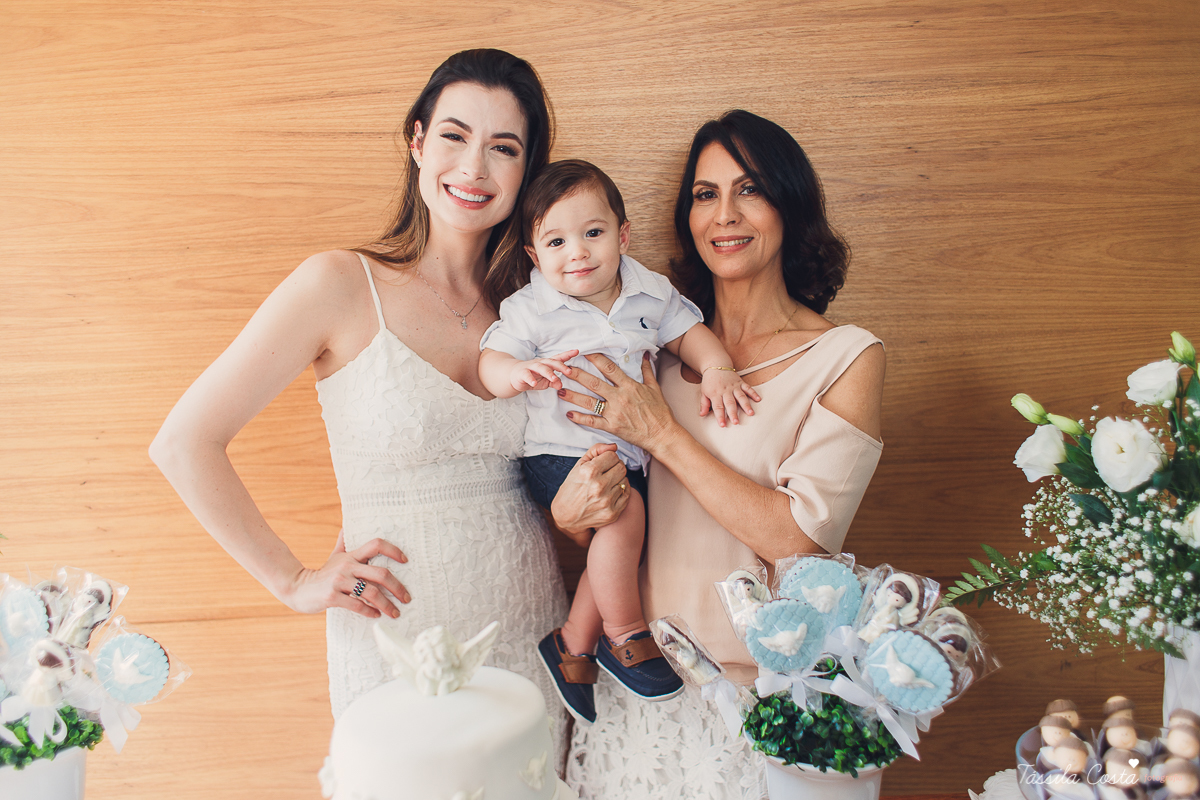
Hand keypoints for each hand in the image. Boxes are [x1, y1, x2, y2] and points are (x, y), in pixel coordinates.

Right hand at [284, 531, 410, 618]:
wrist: (297, 588)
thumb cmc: (322, 574)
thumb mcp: (334, 556)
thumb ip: (343, 543)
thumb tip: (347, 527)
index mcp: (351, 556)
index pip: (376, 544)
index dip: (393, 550)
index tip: (405, 560)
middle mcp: (347, 566)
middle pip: (381, 573)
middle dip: (397, 587)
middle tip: (406, 598)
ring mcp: (340, 581)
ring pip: (371, 592)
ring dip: (387, 604)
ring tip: (395, 613)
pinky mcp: (332, 597)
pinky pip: (357, 605)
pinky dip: (370, 612)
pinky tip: (376, 615)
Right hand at [510, 349, 578, 392]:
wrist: (514, 376)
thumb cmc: (533, 377)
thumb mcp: (546, 381)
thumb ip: (554, 382)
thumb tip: (561, 385)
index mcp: (548, 364)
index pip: (559, 358)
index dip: (567, 354)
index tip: (577, 351)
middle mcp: (540, 363)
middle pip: (551, 362)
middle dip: (561, 366)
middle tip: (569, 371)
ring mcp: (530, 367)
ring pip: (540, 368)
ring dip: (548, 373)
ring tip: (554, 378)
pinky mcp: (521, 373)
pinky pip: (526, 375)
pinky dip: (530, 379)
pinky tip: (533, 383)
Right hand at [549, 442, 629, 544]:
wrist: (566, 516)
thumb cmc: (571, 488)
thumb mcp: (579, 465)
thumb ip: (596, 450)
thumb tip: (614, 446)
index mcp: (589, 472)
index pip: (613, 456)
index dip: (608, 458)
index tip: (602, 463)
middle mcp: (599, 487)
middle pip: (621, 467)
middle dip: (615, 467)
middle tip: (606, 472)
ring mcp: (607, 501)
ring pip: (625, 481)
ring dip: (617, 480)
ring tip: (606, 484)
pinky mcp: (612, 513)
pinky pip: (627, 495)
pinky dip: (621, 492)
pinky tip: (610, 492)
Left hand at [557, 352, 678, 452]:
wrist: (662, 434)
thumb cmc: (660, 412)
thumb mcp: (655, 388)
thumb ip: (646, 371)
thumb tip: (644, 355)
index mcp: (629, 386)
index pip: (609, 368)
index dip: (595, 359)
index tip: (584, 352)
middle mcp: (620, 397)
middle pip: (594, 383)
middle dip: (577, 375)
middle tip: (564, 368)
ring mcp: (614, 413)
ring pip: (589, 402)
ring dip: (573, 396)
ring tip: (560, 390)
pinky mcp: (612, 427)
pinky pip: (593, 421)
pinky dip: (580, 418)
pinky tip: (569, 414)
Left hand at [699, 367, 760, 426]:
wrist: (716, 366)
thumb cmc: (709, 381)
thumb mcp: (703, 392)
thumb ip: (704, 404)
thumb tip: (702, 415)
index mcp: (715, 393)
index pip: (717, 407)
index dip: (720, 416)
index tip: (722, 425)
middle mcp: (725, 390)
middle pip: (730, 403)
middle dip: (733, 413)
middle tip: (736, 422)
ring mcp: (734, 386)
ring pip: (741, 396)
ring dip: (746, 405)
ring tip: (750, 413)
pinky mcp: (740, 382)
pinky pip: (748, 388)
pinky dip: (753, 393)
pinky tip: (758, 399)